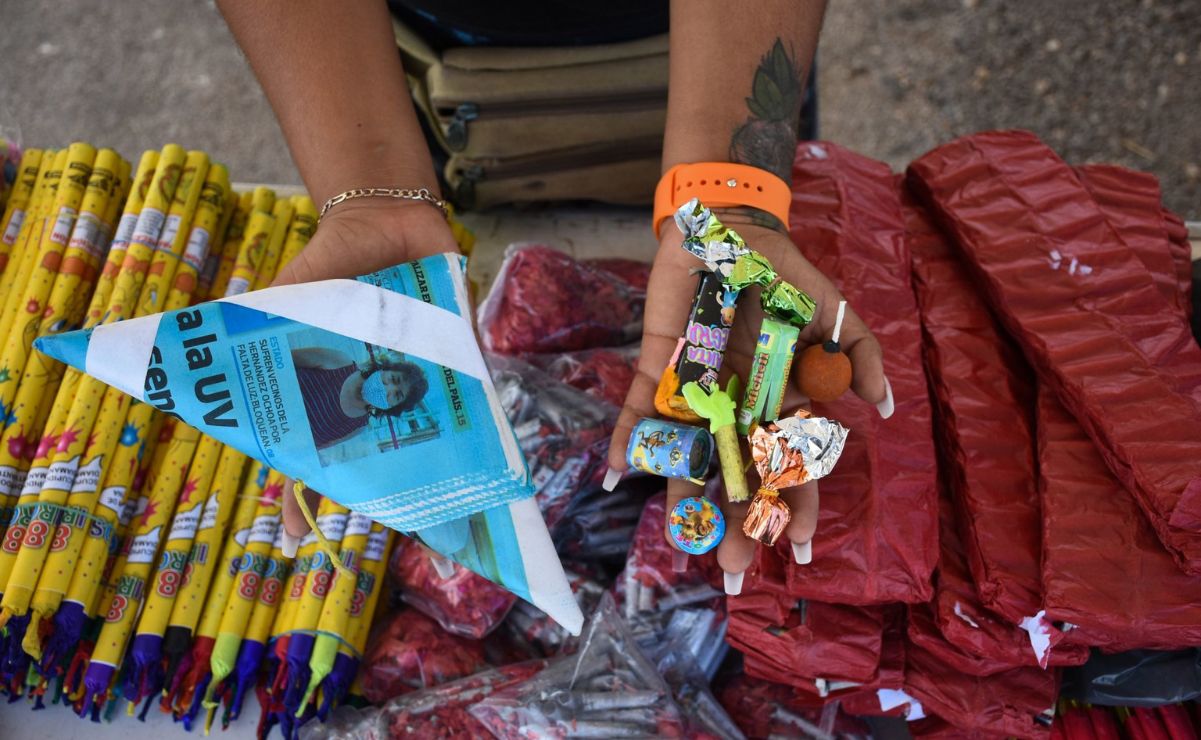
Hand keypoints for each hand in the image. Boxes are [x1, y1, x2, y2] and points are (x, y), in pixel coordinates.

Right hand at [275, 200, 458, 547]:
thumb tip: (215, 357)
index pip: (316, 445)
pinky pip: (471, 384)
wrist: (382, 217)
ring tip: (432, 504)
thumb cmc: (331, 261)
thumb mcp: (291, 296)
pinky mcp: (458, 347)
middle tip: (379, 521)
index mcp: (336, 382)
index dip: (302, 487)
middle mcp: (379, 386)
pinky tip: (481, 447)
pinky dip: (477, 410)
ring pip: (425, 427)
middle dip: (375, 486)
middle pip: (376, 448)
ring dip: (430, 461)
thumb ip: (267, 325)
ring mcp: (421, 371)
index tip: (293, 531)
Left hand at [606, 221, 890, 592]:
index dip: (794, 506)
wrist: (732, 226)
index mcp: (780, 401)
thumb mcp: (834, 312)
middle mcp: (737, 406)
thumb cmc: (786, 273)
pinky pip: (641, 410)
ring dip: (683, 495)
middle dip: (736, 520)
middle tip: (733, 568)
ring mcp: (696, 392)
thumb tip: (885, 408)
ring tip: (681, 540)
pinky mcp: (659, 369)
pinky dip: (627, 440)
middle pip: (737, 475)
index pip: (790, 465)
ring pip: (688, 454)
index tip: (796, 548)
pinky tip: (616, 476)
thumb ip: (860, 357)